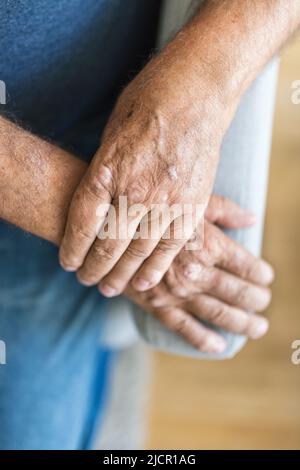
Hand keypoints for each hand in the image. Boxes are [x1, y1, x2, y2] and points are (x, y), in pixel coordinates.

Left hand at [59, 34, 236, 293]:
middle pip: (109, 244)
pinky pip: (172, 246)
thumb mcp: (111, 134)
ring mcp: (166, 201)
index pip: (83, 224)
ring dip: (122, 275)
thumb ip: (104, 172)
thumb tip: (100, 202)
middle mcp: (135, 191)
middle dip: (95, 268)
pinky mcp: (192, 205)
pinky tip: (145, 281)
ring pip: (139, 252)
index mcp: (107, 171)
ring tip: (110, 288)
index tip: (69, 264)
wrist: (196, 92)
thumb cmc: (148, 103)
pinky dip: (157, 267)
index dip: (73, 249)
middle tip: (88, 281)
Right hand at [125, 196, 273, 352]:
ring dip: (243, 322)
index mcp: (208, 244)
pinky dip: (203, 339)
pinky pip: (184, 327)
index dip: (261, 274)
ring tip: (258, 327)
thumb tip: (251, 219)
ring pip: (218, 312)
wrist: (106, 224)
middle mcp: (196, 270)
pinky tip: (219, 345)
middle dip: (257, 299)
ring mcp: (177, 291)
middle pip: (238, 292)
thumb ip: (223, 210)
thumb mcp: (188, 202)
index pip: (247, 265)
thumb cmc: (150, 208)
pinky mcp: (156, 304)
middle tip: (264, 301)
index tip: (266, 277)